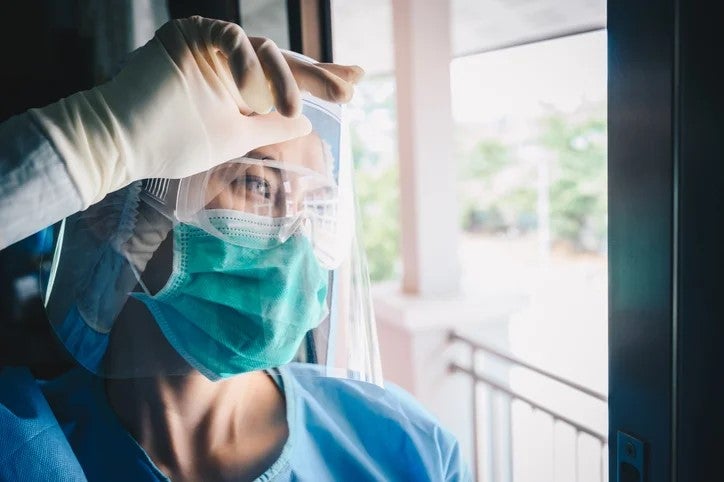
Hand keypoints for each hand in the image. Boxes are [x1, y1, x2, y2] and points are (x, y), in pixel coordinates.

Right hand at [30, 16, 363, 207]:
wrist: (125, 144)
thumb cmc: (175, 143)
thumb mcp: (237, 137)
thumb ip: (271, 125)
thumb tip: (306, 122)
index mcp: (240, 86)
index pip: (286, 79)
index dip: (318, 80)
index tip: (353, 87)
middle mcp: (230, 63)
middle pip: (284, 61)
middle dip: (319, 74)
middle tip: (353, 82)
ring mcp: (210, 47)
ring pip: (264, 50)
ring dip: (284, 79)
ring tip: (289, 111)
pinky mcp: (190, 34)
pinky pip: (230, 37)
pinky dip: (246, 62)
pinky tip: (253, 92)